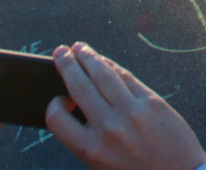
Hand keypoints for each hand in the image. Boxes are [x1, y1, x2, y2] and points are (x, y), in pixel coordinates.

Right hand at [47, 42, 205, 169]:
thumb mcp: (104, 165)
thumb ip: (89, 138)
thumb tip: (75, 104)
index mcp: (90, 150)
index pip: (56, 118)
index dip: (54, 105)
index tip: (58, 98)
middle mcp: (108, 129)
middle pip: (79, 87)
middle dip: (66, 65)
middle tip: (60, 52)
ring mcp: (131, 113)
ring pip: (103, 74)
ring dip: (88, 57)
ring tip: (80, 48)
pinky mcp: (151, 102)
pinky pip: (127, 77)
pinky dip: (113, 66)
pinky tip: (105, 61)